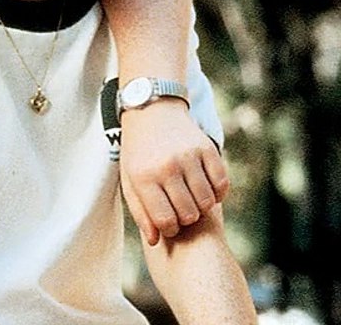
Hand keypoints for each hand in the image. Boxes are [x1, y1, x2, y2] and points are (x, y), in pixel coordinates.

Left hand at [119, 99, 228, 245]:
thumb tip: (155, 240)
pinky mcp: (207, 149)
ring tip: (191, 198)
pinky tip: (206, 188)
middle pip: (188, 214)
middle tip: (181, 209)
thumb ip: (141, 211)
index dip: (170, 229)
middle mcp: (166, 167)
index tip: (169, 223)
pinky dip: (218, 192)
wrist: (151, 112)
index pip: (165, 221)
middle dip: (186, 218)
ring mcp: (188, 157)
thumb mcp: (130, 179)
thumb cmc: (139, 152)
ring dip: (201, 206)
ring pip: (207, 202)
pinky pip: (222, 184)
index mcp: (143, 177)